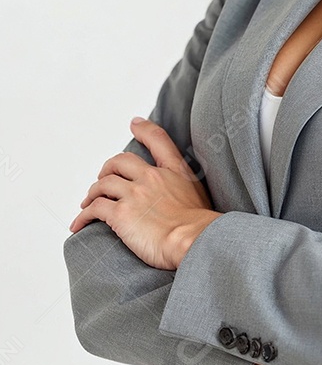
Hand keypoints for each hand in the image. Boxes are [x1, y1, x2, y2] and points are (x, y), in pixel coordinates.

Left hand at [68, 117, 221, 270]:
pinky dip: (83, 215)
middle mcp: (151, 177)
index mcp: (173, 171)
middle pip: (120, 162)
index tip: (134, 124)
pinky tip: (79, 224)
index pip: (158, 140)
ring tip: (88, 204)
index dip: (144, 130)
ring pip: (102, 184)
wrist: (194, 240)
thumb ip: (185, 188)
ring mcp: (134, 194)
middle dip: (107, 170)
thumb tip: (180, 194)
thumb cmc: (199, 226)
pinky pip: (94, 209)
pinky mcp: (120, 214)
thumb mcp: (201, 195)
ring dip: (92, 194)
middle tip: (102, 180)